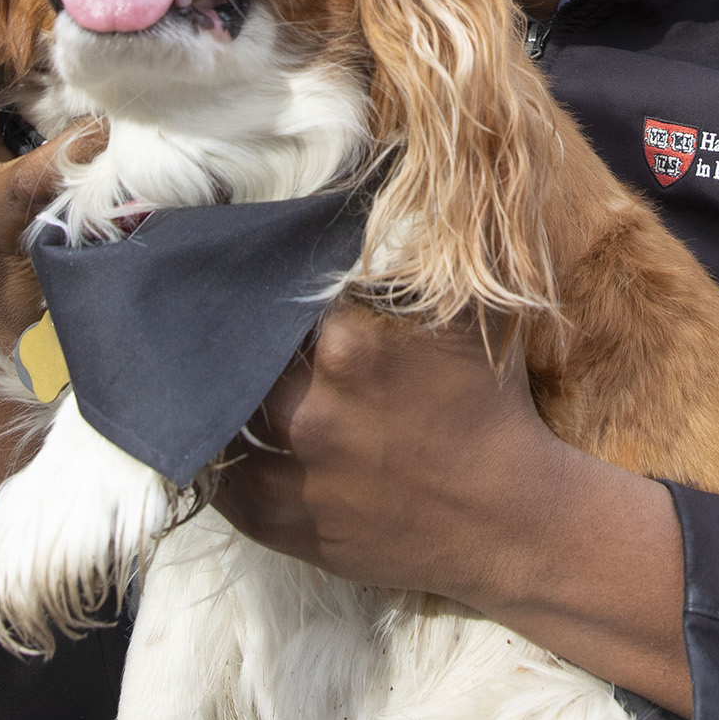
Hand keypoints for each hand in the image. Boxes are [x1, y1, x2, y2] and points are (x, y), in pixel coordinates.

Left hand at [212, 305, 693, 714]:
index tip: (230, 273)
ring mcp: (296, 474)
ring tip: (204, 376)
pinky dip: (213, 462)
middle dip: (223, 339)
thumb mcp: (473, 317)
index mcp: (352, 345)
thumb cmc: (494, 408)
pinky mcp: (286, 528)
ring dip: (213, 398)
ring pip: (219, 422)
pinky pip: (221, 489)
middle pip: (235, 358)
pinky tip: (213, 438)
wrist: (514, 522)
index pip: (269, 300)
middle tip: (207, 322)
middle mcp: (312, 408)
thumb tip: (398, 191)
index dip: (251, 287)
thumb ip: (428, 257)